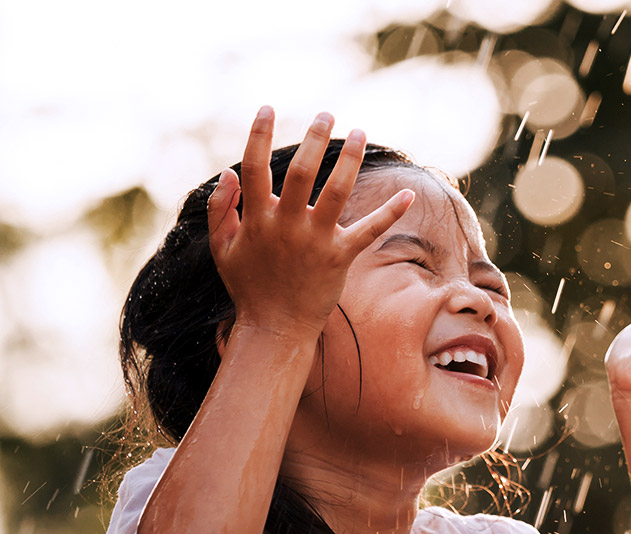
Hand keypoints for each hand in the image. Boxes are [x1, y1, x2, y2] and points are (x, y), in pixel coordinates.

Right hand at [206, 107, 412, 338]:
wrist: (275, 328)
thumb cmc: (249, 287)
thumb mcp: (223, 249)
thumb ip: (221, 210)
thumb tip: (229, 173)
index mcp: (257, 220)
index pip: (254, 168)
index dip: (259, 136)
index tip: (267, 108)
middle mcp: (288, 226)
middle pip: (303, 172)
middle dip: (314, 138)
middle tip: (326, 113)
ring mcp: (316, 241)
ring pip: (337, 192)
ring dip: (350, 160)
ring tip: (359, 132)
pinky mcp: (340, 257)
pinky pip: (369, 231)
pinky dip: (390, 212)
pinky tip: (409, 193)